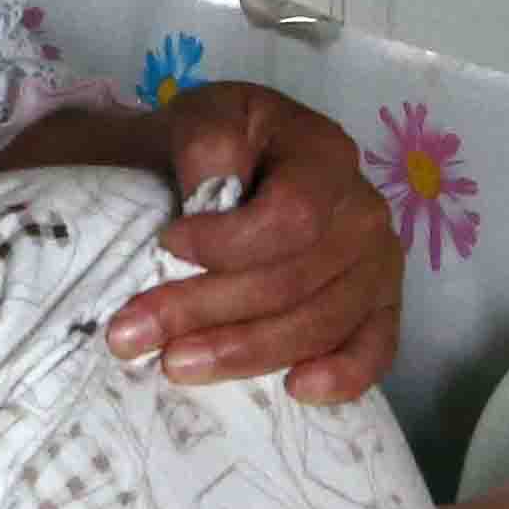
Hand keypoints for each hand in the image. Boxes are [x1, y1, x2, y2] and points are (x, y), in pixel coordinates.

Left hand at [95, 83, 405, 402]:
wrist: (218, 172)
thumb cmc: (209, 151)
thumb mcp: (200, 118)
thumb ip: (207, 142)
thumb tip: (208, 197)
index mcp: (325, 154)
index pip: (291, 216)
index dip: (227, 242)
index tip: (165, 245)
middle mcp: (364, 210)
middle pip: (294, 281)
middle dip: (205, 311)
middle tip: (130, 333)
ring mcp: (377, 264)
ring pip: (319, 324)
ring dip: (242, 353)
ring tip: (171, 365)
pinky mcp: (378, 308)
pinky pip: (375, 350)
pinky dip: (341, 376)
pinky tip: (295, 389)